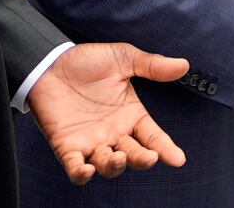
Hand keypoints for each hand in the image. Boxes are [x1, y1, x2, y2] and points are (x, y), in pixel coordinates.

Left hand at [27, 43, 189, 183]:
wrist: (50, 62)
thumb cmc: (88, 61)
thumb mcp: (123, 58)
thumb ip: (151, 65)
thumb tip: (183, 65)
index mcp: (130, 115)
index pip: (153, 136)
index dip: (166, 148)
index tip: (178, 159)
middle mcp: (114, 133)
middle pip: (134, 156)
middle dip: (143, 160)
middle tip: (149, 156)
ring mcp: (91, 142)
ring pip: (108, 166)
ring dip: (115, 166)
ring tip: (119, 157)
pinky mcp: (67, 146)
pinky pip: (75, 167)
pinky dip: (81, 174)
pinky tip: (87, 169)